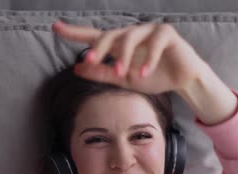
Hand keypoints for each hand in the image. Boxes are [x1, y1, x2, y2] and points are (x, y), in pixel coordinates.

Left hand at [51, 20, 207, 94]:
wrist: (183, 81)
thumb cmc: (154, 77)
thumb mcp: (124, 79)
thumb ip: (102, 74)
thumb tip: (77, 69)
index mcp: (119, 44)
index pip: (94, 36)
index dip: (75, 32)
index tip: (55, 28)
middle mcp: (132, 34)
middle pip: (109, 35)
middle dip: (98, 49)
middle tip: (90, 62)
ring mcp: (149, 31)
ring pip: (130, 37)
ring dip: (123, 57)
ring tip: (122, 74)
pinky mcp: (166, 33)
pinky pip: (153, 43)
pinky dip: (147, 60)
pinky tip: (143, 74)